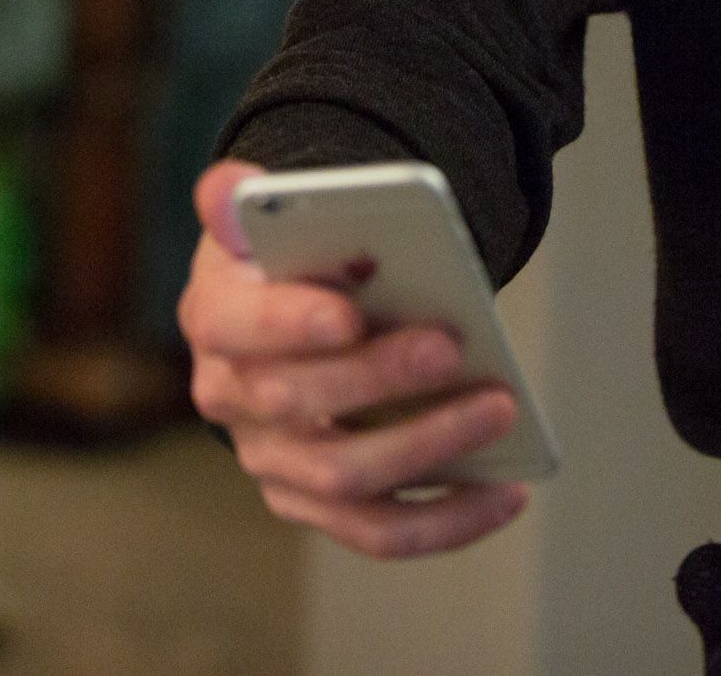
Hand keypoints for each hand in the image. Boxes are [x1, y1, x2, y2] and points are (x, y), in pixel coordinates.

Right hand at [178, 159, 530, 555]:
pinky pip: (378, 530)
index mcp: (215, 317)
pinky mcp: (318, 501)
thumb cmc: (292, 260)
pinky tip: (506, 493)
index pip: (237, 328)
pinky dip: (446, 521)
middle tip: (453, 347)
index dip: (290, 324)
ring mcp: (273, 461)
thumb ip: (246, 201)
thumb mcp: (267, 220)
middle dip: (379, 378)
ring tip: (500, 408)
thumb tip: (233, 189)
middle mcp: (231, 400)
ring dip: (427, 448)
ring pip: (342, 478)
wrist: (292, 311)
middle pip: (298, 403)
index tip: (350, 314)